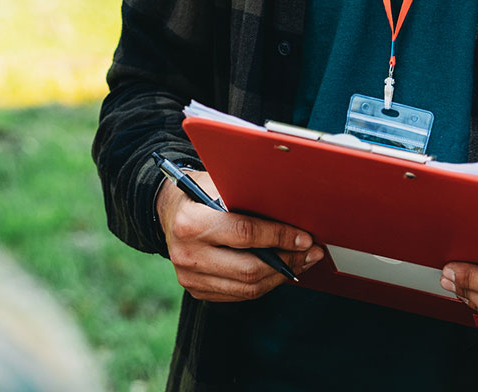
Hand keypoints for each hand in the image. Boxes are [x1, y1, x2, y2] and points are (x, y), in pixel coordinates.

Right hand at [157, 170, 323, 301]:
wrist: (167, 212)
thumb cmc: (197, 193)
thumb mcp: (217, 183)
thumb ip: (246, 196)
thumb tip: (290, 210)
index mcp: (191, 223)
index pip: (245, 234)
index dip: (280, 237)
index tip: (304, 237)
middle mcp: (187, 254)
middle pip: (249, 268)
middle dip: (288, 261)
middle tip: (310, 252)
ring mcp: (190, 277)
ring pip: (247, 287)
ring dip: (280, 276)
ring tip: (301, 262)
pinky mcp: (197, 290)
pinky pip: (239, 294)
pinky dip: (264, 284)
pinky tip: (279, 271)